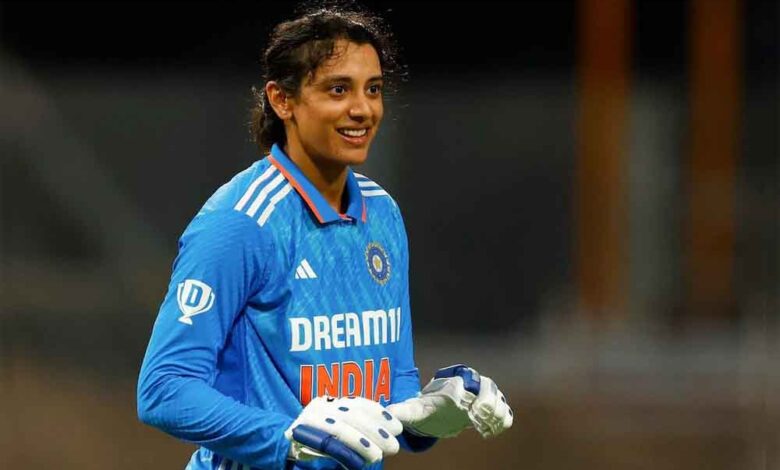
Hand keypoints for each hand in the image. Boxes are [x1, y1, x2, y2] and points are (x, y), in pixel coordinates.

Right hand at [285, 395, 402, 469]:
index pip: (359, 403)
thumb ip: (354, 426)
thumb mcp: (335, 428)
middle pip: (353, 415)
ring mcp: (310, 419)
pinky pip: (328, 443)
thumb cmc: (313, 440)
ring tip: (379, 455)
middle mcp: (320, 406)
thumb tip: (385, 432)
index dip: (380, 414)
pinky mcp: (302, 435)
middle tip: (394, 445)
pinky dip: (346, 452)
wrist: (278, 445)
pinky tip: (359, 461)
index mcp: (330, 402)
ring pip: (342, 428)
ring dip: (364, 442)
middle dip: (377, 430)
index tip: (397, 426)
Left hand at [387, 364, 512, 438]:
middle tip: (478, 420)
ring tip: (484, 428)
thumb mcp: (415, 409)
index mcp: (454, 385)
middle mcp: (471, 386)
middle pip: (488, 386)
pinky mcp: (491, 406)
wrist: (441, 406)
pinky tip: (491, 432)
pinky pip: (504, 410)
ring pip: (498, 397)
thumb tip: (388, 412)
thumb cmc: (428, 407)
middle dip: (487, 402)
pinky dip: (502, 419)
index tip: (468, 412)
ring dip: (496, 412)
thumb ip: (403, 411)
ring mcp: (483, 395)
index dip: (470, 396)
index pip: (467, 383)